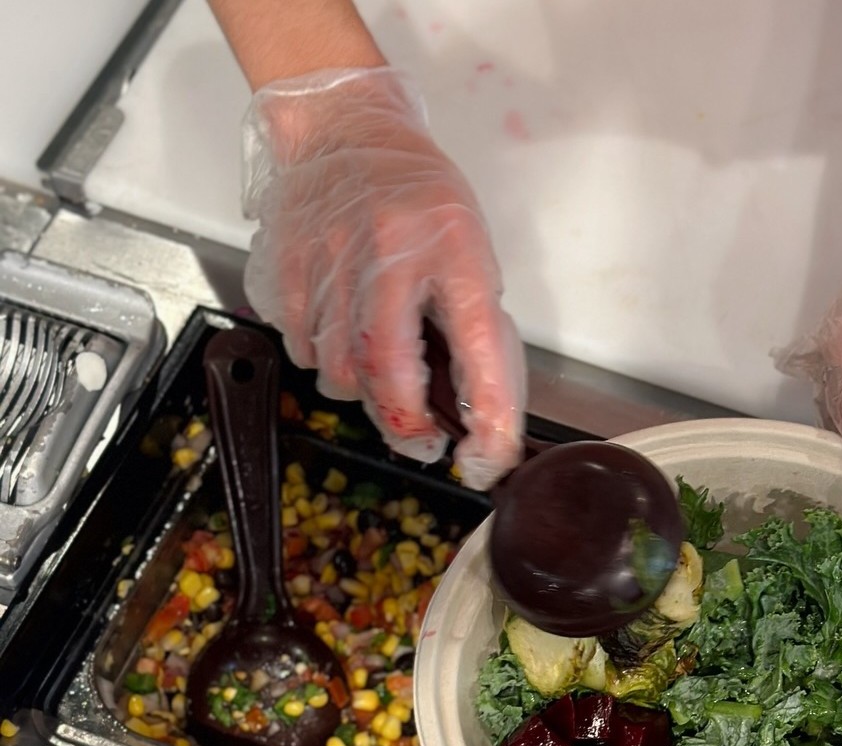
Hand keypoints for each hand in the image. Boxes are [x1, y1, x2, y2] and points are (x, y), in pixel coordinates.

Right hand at [241, 67, 523, 486]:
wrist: (344, 128)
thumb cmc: (418, 195)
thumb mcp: (471, 248)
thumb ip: (473, 319)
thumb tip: (475, 402)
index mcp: (453, 251)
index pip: (478, 349)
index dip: (488, 416)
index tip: (488, 457)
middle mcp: (388, 256)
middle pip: (387, 373)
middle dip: (408, 426)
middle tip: (425, 442)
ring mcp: (331, 262)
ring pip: (340, 371)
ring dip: (365, 396)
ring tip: (383, 383)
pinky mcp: (289, 268)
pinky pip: (302, 347)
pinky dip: (325, 364)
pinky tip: (343, 345)